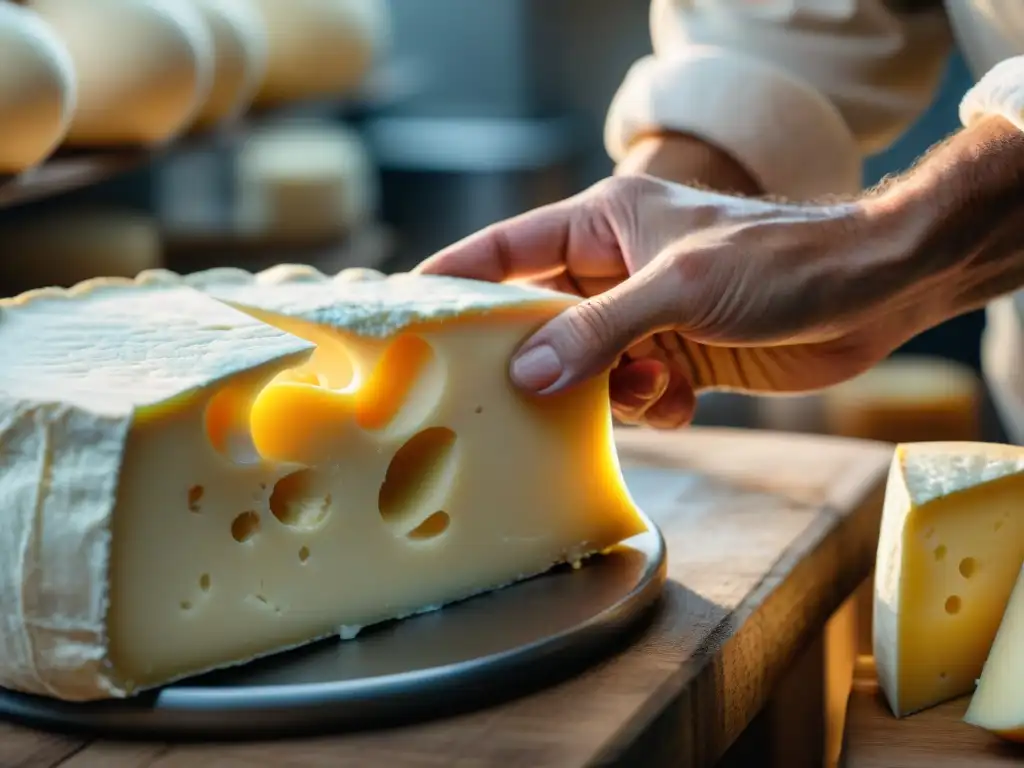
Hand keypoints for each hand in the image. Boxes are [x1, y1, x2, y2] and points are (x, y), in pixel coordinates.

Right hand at [416, 174, 946, 427]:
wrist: (872, 292)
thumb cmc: (781, 260)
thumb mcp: (681, 288)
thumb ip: (599, 330)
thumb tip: (526, 374)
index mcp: (603, 224)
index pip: (507, 248)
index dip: (455, 279)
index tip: (408, 314)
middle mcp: (614, 271)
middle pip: (537, 320)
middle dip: (534, 360)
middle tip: (512, 397)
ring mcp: (643, 318)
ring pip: (581, 368)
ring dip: (604, 392)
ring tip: (649, 386)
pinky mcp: (675, 359)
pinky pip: (628, 395)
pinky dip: (648, 407)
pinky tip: (681, 399)